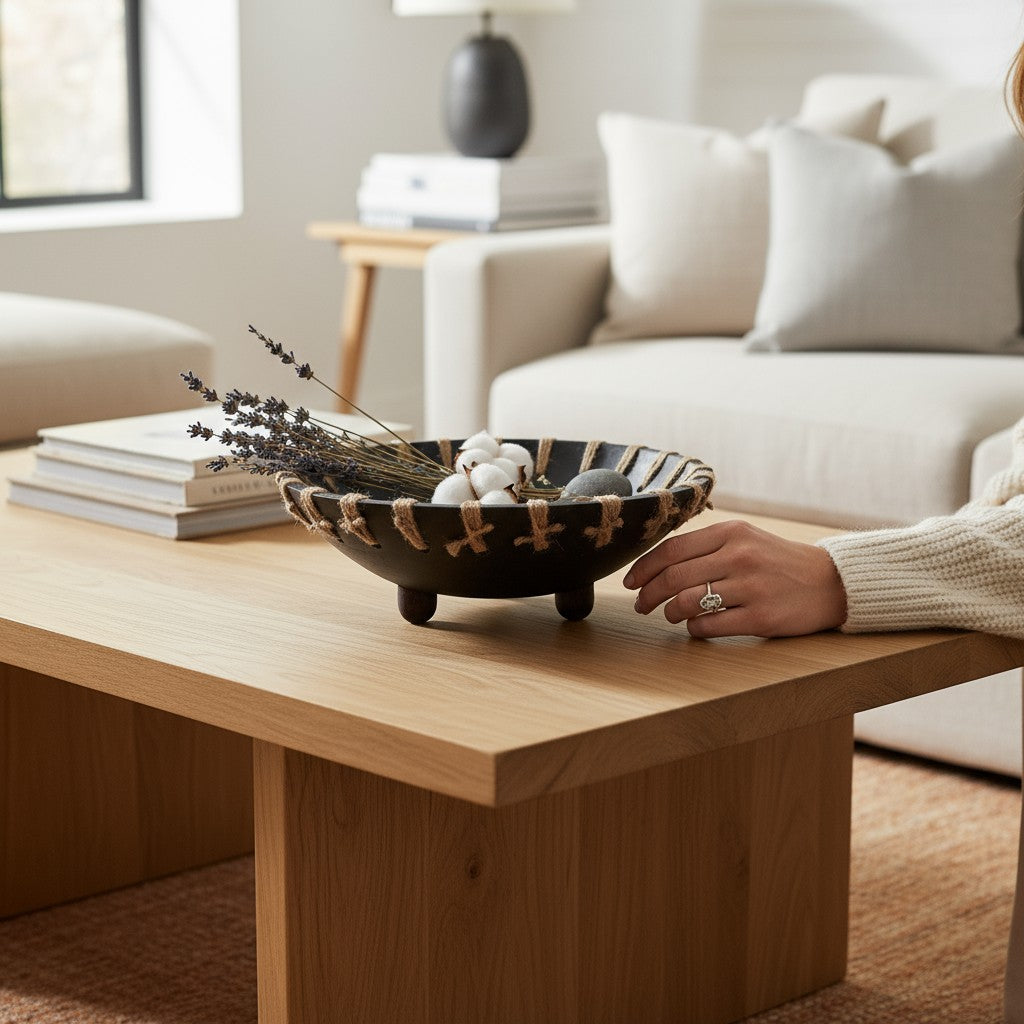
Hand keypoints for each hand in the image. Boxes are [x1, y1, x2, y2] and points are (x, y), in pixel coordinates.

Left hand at [623, 520, 847, 637]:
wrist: (830, 582)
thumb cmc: (778, 561)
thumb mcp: (745, 539)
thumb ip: (706, 546)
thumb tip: (656, 565)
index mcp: (731, 532)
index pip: (672, 549)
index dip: (643, 568)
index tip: (629, 582)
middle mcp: (739, 556)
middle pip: (673, 577)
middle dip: (648, 594)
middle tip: (641, 605)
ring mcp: (750, 587)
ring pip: (686, 602)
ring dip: (669, 613)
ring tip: (669, 616)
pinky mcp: (760, 617)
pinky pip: (709, 625)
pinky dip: (693, 629)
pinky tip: (696, 626)